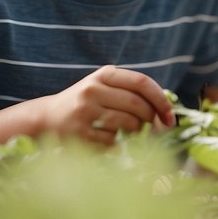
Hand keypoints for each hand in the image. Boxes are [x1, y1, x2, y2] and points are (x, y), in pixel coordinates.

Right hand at [37, 65, 174, 145]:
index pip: (142, 82)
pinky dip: (118, 144)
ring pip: (128, 124)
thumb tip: (166, 113)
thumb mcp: (105, 88)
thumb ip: (133, 93)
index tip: (170, 115)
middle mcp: (92, 90)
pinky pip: (113, 141)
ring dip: (136, 132)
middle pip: (138, 105)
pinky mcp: (80, 133)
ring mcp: (84, 111)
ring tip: (129, 132)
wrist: (47, 118)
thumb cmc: (87, 104)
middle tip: (154, 128)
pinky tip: (108, 139)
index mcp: (104, 75)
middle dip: (151, 119)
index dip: (161, 100)